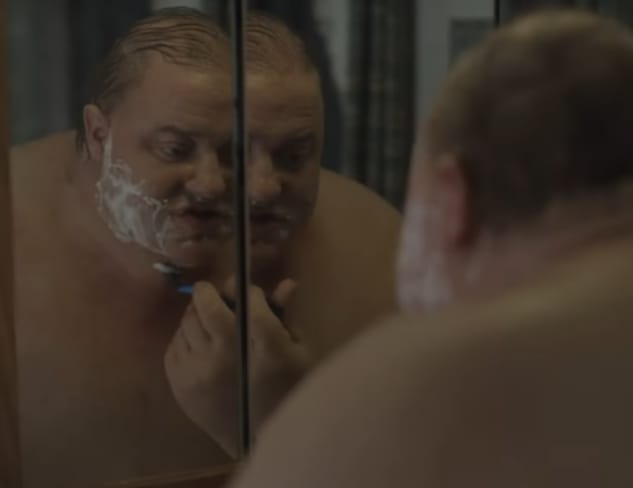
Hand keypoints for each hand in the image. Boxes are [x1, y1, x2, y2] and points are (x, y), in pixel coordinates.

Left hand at [164, 278, 311, 457]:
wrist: (255, 439)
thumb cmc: (283, 393)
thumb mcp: (295, 353)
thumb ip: (283, 317)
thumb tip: (286, 284)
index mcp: (264, 349)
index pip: (249, 303)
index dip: (245, 290)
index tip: (244, 290)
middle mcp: (227, 356)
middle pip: (209, 307)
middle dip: (210, 293)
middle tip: (212, 291)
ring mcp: (199, 370)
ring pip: (187, 322)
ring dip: (196, 313)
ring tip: (205, 316)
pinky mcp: (180, 383)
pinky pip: (174, 344)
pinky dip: (184, 336)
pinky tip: (197, 341)